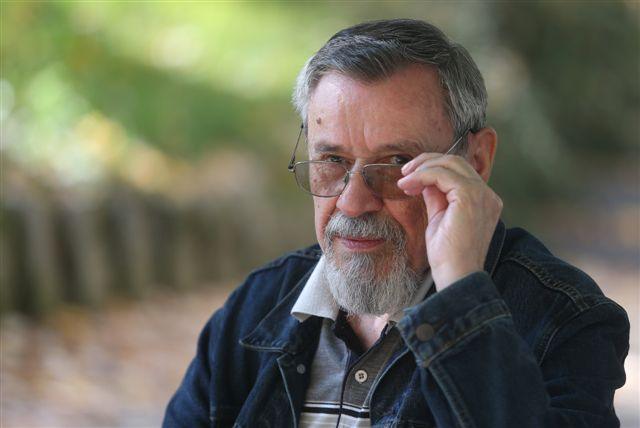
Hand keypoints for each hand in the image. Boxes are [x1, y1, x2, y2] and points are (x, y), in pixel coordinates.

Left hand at [397, 153, 501, 290]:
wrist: (455, 275)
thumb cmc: (448, 256)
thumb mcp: (439, 219)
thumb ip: (436, 197)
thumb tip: (425, 180)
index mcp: (484, 201)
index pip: (459, 172)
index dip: (433, 170)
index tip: (410, 181)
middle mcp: (487, 195)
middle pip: (456, 162)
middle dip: (427, 162)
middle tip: (405, 173)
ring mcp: (481, 194)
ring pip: (450, 163)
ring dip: (423, 167)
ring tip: (404, 180)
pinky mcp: (469, 196)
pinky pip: (442, 174)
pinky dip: (422, 175)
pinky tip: (408, 185)